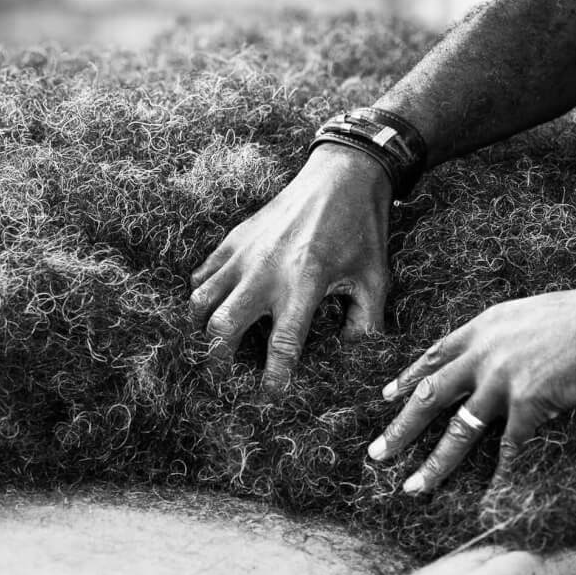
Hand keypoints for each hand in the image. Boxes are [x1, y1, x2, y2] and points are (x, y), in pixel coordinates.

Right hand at [188, 144, 394, 390]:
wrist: (342, 174)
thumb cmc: (361, 230)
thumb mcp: (375, 280)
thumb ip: (366, 325)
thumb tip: (351, 359)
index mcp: (305, 284)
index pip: (281, 345)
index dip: (274, 379)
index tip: (270, 400)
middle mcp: (266, 271)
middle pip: (221, 327)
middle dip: (218, 359)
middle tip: (227, 377)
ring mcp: (244, 253)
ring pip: (200, 300)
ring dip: (202, 328)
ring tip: (213, 345)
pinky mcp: (233, 239)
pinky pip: (201, 274)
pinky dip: (201, 295)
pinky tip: (215, 307)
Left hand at [368, 284, 575, 493]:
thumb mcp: (527, 314)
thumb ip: (503, 336)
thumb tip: (492, 355)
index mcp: (483, 327)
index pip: (434, 355)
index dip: (408, 378)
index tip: (387, 396)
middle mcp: (484, 353)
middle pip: (431, 396)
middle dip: (401, 428)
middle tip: (377, 453)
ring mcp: (503, 379)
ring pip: (458, 430)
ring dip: (434, 463)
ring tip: (413, 487)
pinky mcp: (528, 401)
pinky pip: (509, 447)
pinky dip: (500, 474)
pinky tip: (489, 496)